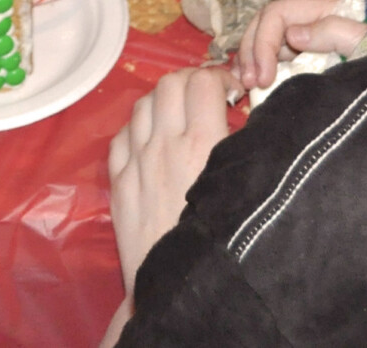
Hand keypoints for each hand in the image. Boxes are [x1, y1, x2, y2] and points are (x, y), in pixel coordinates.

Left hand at [106, 66, 233, 293]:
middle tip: (206, 96)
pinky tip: (150, 140)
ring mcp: (137, 163)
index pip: (203, 82)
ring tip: (178, 115)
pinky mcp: (119, 184)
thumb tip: (247, 117)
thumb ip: (245, 148)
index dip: (220, 79)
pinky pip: (120, 137)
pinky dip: (136, 129)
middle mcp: (164, 147)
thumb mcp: (245, 188)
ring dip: (162, 101)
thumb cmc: (222, 242)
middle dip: (190, 81)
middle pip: (169, 84)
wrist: (179, 288)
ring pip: (141, 105)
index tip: (232, 93)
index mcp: (201, 145)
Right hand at [233, 0, 366, 92]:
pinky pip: (272, 55)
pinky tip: (249, 82)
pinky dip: (255, 66)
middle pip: (264, 23)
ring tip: (243, 83)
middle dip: (251, 50)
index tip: (265, 78)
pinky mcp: (304, 57)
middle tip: (250, 83)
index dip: (264, 43)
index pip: (276, 14)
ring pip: (263, 38)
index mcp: (320, 8)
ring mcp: (305, 37)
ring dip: (248, 58)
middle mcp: (307, 19)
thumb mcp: (365, 40)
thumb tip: (293, 36)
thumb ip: (333, 31)